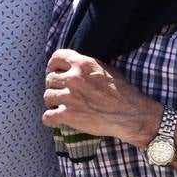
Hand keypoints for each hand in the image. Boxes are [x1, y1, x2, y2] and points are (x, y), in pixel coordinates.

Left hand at [41, 49, 159, 146]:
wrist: (129, 114)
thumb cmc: (122, 92)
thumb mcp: (107, 69)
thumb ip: (88, 66)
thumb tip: (77, 65)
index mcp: (83, 64)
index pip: (56, 57)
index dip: (53, 65)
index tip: (54, 70)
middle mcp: (73, 78)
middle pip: (49, 78)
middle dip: (54, 85)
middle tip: (60, 91)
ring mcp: (69, 97)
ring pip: (47, 96)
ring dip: (51, 101)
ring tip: (58, 105)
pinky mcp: (68, 115)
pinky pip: (47, 116)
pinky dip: (49, 119)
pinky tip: (55, 119)